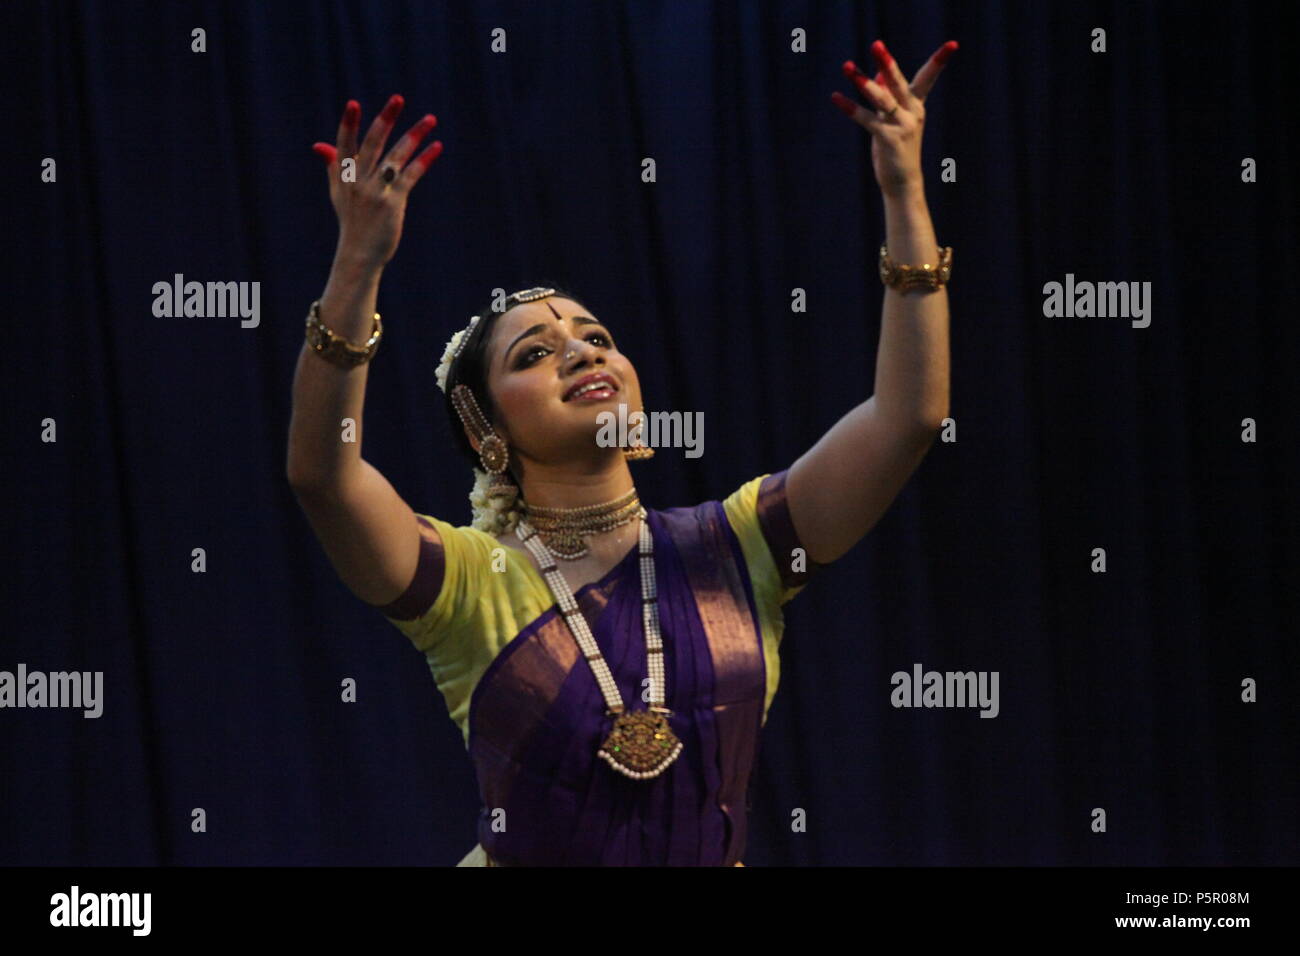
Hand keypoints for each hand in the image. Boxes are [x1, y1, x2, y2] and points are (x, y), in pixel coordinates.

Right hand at [311, 94, 443, 267]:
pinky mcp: (392, 203)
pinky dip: (424, 160)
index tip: (353, 104)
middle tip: (398, 98)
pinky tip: (437, 146)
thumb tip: (320, 145)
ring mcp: (375, 192)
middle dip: (385, 119)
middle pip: (372, 144)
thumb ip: (333, 166)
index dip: (349, 125)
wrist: (359, 253)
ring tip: (431, 119)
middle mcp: (358, 181)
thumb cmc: (351, 221)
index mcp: (344, 176)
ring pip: (396, 156)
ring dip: (414, 135)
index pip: (345, 144)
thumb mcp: (338, 192)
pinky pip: (411, 176)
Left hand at [831, 40, 956, 198]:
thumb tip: (875, 73)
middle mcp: (913, 112)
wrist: (903, 182)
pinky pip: (866, 119)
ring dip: (863, 83)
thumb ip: (886, 95)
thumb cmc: (897, 148)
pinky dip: (850, 107)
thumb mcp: (892, 119)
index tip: (954, 44)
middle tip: (876, 44)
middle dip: (888, 63)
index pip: (928, 77)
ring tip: (847, 67)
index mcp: (917, 105)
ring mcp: (902, 126)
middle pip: (899, 82)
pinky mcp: (887, 139)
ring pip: (882, 99)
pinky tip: (835, 96)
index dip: (939, 60)